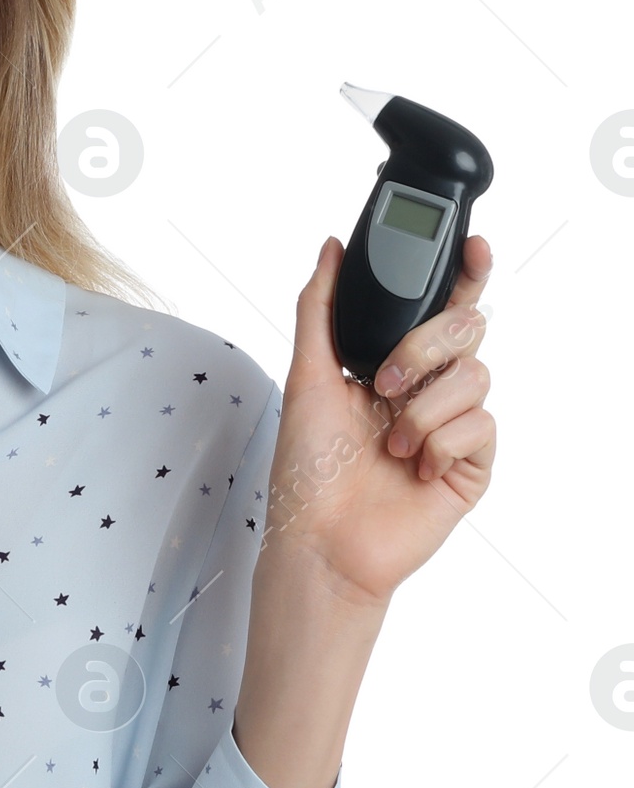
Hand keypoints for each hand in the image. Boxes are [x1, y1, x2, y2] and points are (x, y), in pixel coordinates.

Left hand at [262, 232, 496, 608]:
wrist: (321, 541)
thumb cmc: (307, 470)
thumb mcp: (305, 377)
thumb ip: (319, 308)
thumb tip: (330, 249)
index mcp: (390, 364)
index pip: (437, 306)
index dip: (462, 272)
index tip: (470, 246)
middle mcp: (425, 390)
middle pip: (467, 329)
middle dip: (425, 347)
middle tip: (383, 384)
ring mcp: (451, 426)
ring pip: (477, 376)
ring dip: (424, 407)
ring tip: (390, 442)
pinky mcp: (470, 465)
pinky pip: (481, 426)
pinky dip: (440, 442)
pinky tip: (413, 467)